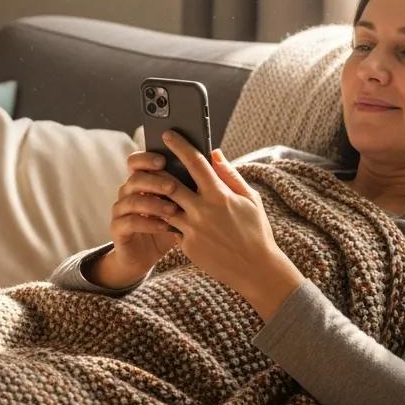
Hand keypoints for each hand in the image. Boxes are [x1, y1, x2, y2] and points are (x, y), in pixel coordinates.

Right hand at [87, 150, 183, 288]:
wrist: (145, 256)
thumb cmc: (167, 227)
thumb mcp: (181, 207)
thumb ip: (190, 187)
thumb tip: (211, 161)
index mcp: (141, 182)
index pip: (137, 162)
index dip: (147, 158)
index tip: (164, 160)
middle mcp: (127, 192)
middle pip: (135, 178)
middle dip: (155, 181)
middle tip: (173, 186)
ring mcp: (120, 210)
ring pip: (131, 200)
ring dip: (153, 203)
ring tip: (172, 210)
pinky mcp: (117, 229)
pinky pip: (129, 222)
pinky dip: (147, 223)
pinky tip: (163, 226)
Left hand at [157, 131, 304, 318]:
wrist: (256, 269)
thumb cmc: (255, 230)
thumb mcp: (250, 199)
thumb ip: (230, 174)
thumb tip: (214, 153)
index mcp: (220, 195)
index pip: (195, 163)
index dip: (179, 146)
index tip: (167, 135)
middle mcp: (203, 211)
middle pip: (170, 184)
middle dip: (157, 170)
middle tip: (149, 161)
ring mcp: (193, 229)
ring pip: (164, 207)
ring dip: (157, 196)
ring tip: (151, 187)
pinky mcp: (187, 246)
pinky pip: (172, 228)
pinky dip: (167, 219)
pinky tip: (162, 213)